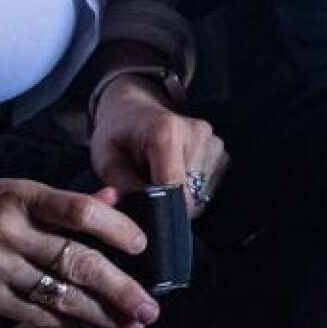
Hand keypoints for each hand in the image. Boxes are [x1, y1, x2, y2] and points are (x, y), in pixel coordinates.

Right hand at [0, 180, 159, 327]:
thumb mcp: (10, 192)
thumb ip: (61, 202)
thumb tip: (112, 202)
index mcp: (21, 195)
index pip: (81, 212)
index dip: (118, 230)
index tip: (143, 247)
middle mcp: (10, 230)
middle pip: (78, 261)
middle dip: (121, 288)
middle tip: (149, 306)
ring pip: (61, 294)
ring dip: (102, 314)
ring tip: (130, 324)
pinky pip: (34, 314)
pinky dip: (66, 322)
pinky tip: (89, 326)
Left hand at [89, 76, 227, 216]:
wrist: (134, 111)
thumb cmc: (118, 135)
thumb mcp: (106, 160)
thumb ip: (124, 187)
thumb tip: (146, 211)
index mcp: (167, 131)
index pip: (174, 185)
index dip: (160, 208)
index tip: (145, 215)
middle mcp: (197, 133)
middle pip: (189, 192)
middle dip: (168, 201)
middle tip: (146, 191)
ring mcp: (213, 142)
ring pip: (200, 193)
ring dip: (179, 196)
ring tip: (158, 180)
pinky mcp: (220, 153)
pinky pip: (207, 188)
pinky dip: (190, 190)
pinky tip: (173, 176)